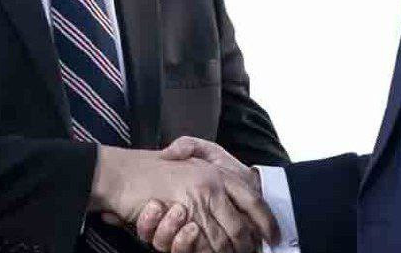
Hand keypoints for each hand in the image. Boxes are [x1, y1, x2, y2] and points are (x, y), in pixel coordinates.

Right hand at [88, 146, 277, 252]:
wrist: (127, 173)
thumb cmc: (159, 167)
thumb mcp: (191, 157)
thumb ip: (213, 169)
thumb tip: (242, 184)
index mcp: (218, 172)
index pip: (252, 199)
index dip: (265, 220)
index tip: (274, 235)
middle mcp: (212, 185)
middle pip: (240, 226)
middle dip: (247, 245)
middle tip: (251, 252)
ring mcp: (197, 202)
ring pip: (222, 240)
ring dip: (227, 252)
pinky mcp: (182, 217)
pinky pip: (201, 244)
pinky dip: (205, 252)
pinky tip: (205, 248)